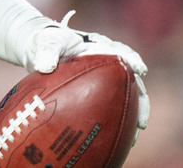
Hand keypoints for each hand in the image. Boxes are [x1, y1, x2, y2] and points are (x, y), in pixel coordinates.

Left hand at [27, 16, 149, 129]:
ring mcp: (104, 78)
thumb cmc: (45, 43)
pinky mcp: (97, 92)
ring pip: (126, 97)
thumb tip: (46, 66)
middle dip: (141, 101)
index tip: (140, 70)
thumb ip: (47, 51)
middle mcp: (107, 63)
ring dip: (133, 116)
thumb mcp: (45, 44)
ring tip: (134, 136)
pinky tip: (114, 138)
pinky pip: (109, 107)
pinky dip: (113, 121)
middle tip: (141, 121)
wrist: (40, 52)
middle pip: (131, 82)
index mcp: (99, 47)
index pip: (122, 52)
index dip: (133, 61)